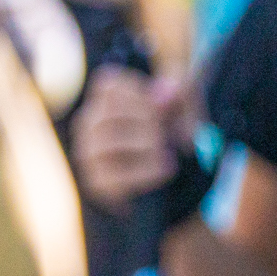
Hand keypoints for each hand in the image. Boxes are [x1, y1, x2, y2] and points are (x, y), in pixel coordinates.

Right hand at [71, 67, 193, 210]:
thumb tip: (165, 93)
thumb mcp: (187, 112)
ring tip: (166, 151)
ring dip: (145, 144)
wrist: (175, 191)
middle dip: (146, 119)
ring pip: (106, 141)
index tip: (162, 107)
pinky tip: (166, 168)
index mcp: (107, 102)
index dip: (140, 92)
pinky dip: (146, 170)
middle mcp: (90, 125)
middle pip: (108, 111)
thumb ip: (183, 94)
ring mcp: (89, 154)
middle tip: (165, 131)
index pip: (110, 84)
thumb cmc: (175, 140)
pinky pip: (113, 174)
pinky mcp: (97, 183)